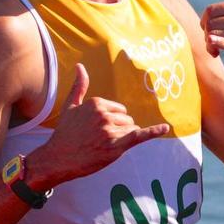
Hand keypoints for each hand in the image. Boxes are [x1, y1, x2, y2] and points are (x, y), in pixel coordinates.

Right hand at [32, 64, 169, 186]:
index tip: (97, 130)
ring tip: (102, 146)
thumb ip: (79, 86)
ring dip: (122, 139)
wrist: (58, 158)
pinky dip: (153, 132)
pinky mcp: (115, 145)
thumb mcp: (70, 106)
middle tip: (99, 140)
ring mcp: (110, 130)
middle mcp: (104, 114)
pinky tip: (165, 128)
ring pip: (131, 131)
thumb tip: (79, 66)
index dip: (112, 122)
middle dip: (119, 130)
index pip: (120, 110)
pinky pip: (139, 136)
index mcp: (97, 103)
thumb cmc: (64, 133)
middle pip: (127, 120)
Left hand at [200, 0, 223, 81]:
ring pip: (214, 35)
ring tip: (216, 50)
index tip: (210, 30)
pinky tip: (213, 46)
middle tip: (213, 43)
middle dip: (207, 34)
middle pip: (210, 23)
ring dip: (210, 45)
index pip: (211, 10)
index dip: (205, 22)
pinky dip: (217, 43)